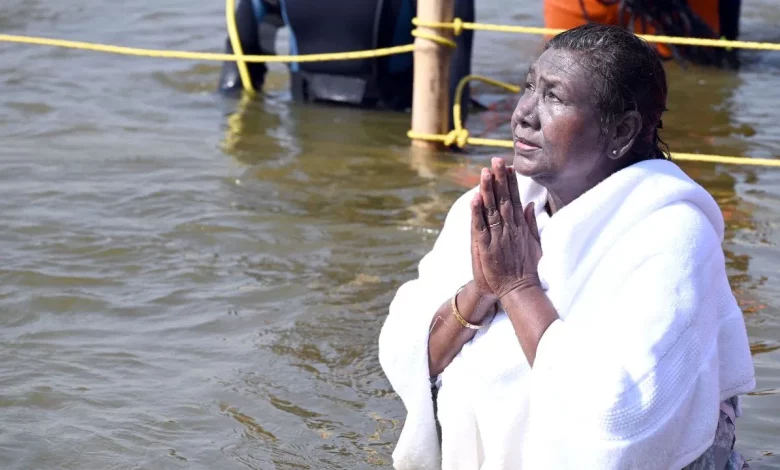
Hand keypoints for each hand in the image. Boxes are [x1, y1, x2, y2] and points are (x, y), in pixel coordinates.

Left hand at [471, 158, 541, 298]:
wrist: (519, 290)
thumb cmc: (528, 269)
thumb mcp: (534, 243)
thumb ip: (531, 223)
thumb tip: (531, 204)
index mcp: (520, 226)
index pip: (516, 199)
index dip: (511, 182)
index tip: (509, 166)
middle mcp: (510, 228)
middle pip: (504, 199)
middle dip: (500, 179)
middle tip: (496, 160)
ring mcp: (498, 236)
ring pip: (491, 209)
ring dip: (488, 190)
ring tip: (484, 173)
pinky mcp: (486, 247)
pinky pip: (480, 227)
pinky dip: (477, 213)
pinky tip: (474, 199)